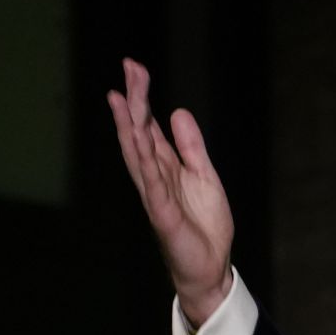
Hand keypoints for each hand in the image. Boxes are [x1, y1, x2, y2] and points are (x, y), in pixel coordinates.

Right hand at [106, 58, 235, 323]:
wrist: (211, 266)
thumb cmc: (204, 225)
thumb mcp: (205, 176)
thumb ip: (191, 146)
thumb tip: (176, 112)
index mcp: (165, 166)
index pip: (148, 126)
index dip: (141, 98)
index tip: (134, 68)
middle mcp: (154, 176)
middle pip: (139, 132)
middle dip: (134, 100)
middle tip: (130, 68)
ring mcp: (155, 194)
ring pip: (138, 154)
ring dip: (130, 125)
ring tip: (124, 98)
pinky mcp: (163, 214)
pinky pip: (151, 185)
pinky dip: (145, 163)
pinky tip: (139, 141)